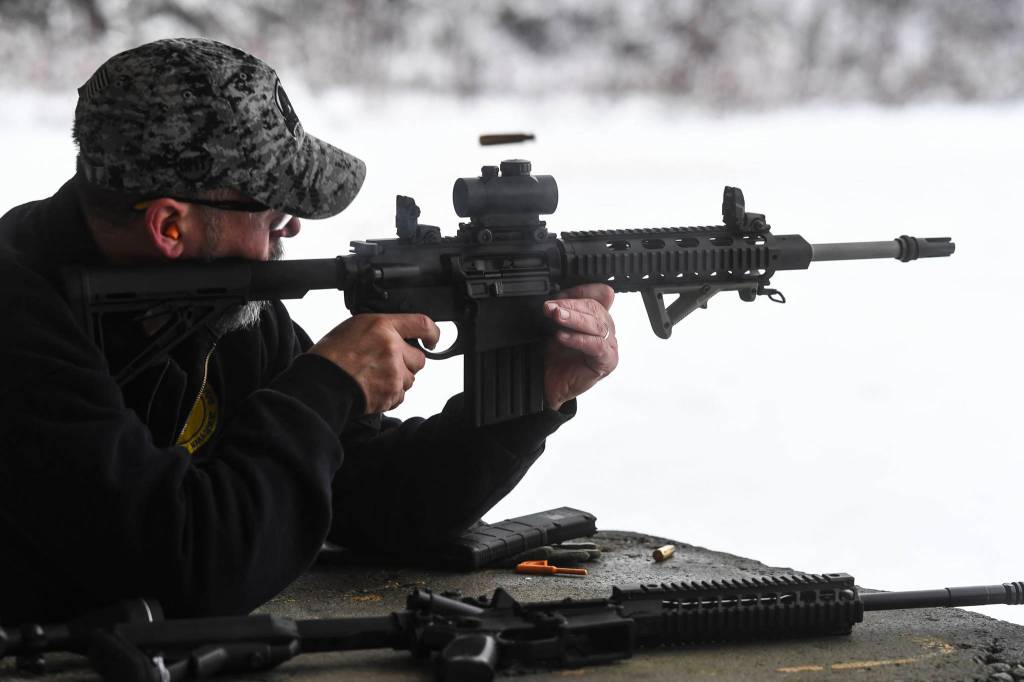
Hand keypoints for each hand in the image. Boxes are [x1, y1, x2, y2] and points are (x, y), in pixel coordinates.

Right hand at [310, 314, 439, 412]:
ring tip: (374, 377)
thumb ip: (381, 330)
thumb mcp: (354, 327)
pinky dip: (390, 394)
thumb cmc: (330, 356)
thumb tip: (396, 335)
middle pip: (420, 359)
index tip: (432, 339)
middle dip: (407, 363)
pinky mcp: (391, 393)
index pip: (422, 324)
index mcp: (383, 327)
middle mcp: (392, 348)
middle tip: (386, 364)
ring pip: (411, 379)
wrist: (320, 383)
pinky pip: (401, 395)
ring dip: (398, 380)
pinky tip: (372, 388)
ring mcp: (394, 373)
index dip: (433, 333)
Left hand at [543, 284, 618, 410]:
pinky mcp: (607, 361)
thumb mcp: (557, 325)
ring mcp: (609, 346)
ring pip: (596, 325)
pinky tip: (562, 337)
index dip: (577, 293)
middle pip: (595, 309)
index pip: (595, 296)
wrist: (548, 383)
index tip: (556, 296)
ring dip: (574, 318)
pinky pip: (596, 345)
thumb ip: (565, 307)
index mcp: (598, 318)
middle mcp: (606, 330)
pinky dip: (578, 339)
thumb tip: (567, 293)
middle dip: (571, 305)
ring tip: (556, 316)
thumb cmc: (554, 356)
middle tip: (551, 307)